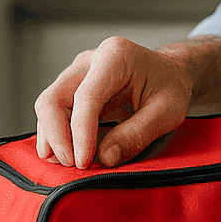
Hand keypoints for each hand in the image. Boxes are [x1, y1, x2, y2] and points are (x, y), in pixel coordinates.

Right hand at [34, 36, 195, 168]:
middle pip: (54, 98)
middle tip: (72, 165)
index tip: (83, 161)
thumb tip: (104, 158)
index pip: (86, 96)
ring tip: (67, 165)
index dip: (81, 132)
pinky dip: (56, 135)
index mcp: (116, 56)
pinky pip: (55, 113)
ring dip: (53, 138)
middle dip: (57, 135)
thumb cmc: (172, 88)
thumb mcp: (168, 112)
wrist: (171, 75)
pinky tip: (65, 155)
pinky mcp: (73, 88)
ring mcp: (78, 73)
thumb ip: (137, 133)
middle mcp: (90, 60)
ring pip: (48, 106)